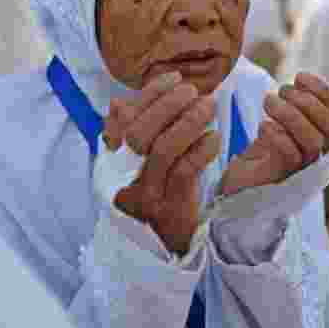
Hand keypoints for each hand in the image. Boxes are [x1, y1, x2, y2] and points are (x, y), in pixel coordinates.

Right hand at [102, 72, 222, 254]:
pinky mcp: (170, 209)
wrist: (167, 249)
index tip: (174, 78)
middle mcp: (123, 178)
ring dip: (188, 122)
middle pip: (140, 134)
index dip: (149, 95)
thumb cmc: (156, 195)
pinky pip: (185, 172)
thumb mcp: (138, 164)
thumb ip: (132, 133)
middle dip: (168, 105)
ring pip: (163, 150)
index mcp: (112, 162)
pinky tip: (215, 138)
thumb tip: (119, 102)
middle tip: (193, 91)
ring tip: (209, 106)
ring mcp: (146, 195)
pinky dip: (202, 150)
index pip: (124, 119)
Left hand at [218, 72, 328, 196]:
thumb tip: (300, 82)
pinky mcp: (282, 178)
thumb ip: (294, 107)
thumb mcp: (280, 123)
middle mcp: (317, 155)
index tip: (300, 76)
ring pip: (313, 141)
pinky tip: (263, 126)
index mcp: (320, 138)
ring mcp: (302, 169)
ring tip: (268, 102)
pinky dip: (278, 136)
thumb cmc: (261, 152)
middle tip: (281, 91)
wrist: (238, 184)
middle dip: (307, 101)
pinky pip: (291, 156)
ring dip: (290, 115)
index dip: (322, 91)